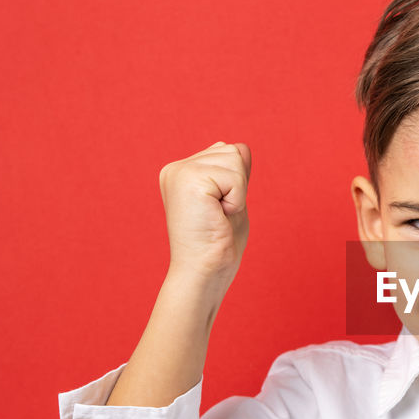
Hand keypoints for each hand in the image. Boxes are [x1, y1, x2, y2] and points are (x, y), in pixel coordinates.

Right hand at [158, 141, 251, 284]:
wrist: (204, 272)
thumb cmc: (218, 244)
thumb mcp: (231, 200)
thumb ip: (234, 174)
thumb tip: (241, 146)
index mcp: (182, 172)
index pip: (229, 152)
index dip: (237, 183)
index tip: (218, 210)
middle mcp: (176, 168)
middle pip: (233, 151)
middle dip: (238, 186)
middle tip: (218, 215)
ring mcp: (180, 171)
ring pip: (235, 159)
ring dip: (237, 193)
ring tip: (217, 215)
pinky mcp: (189, 179)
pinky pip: (235, 176)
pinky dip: (236, 199)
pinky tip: (217, 216)